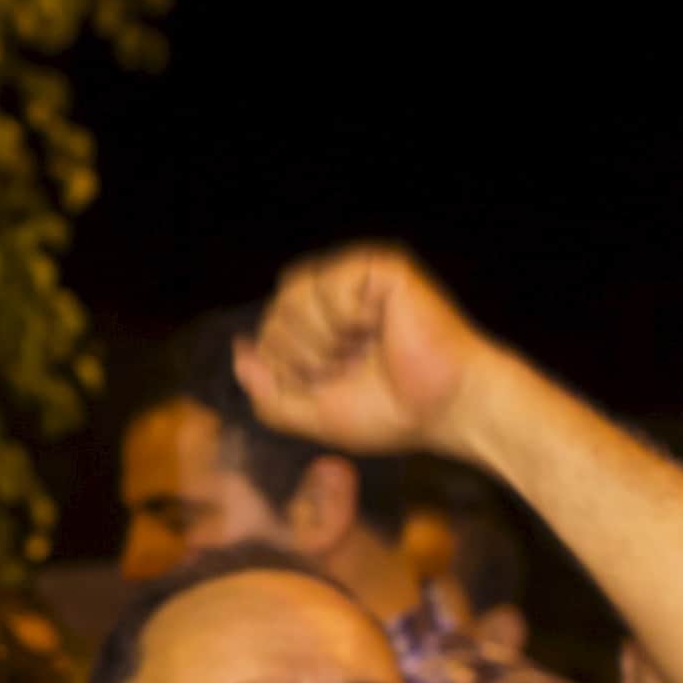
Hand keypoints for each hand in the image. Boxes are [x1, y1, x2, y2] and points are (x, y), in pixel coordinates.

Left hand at [235, 244, 497, 457]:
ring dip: (319, 339)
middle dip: (302, 355)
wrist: (444, 411)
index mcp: (320, 327)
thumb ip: (265, 388)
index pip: (267, 332)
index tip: (330, 383)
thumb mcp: (308, 413)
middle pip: (276, 312)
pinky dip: (344, 318)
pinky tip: (374, 327)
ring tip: (357, 351)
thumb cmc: (388, 414)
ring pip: (293, 296)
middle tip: (346, 368)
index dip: (287, 367)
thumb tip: (239, 350)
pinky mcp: (381, 268)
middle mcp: (337, 298)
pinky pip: (329, 285)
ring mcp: (358, 279)